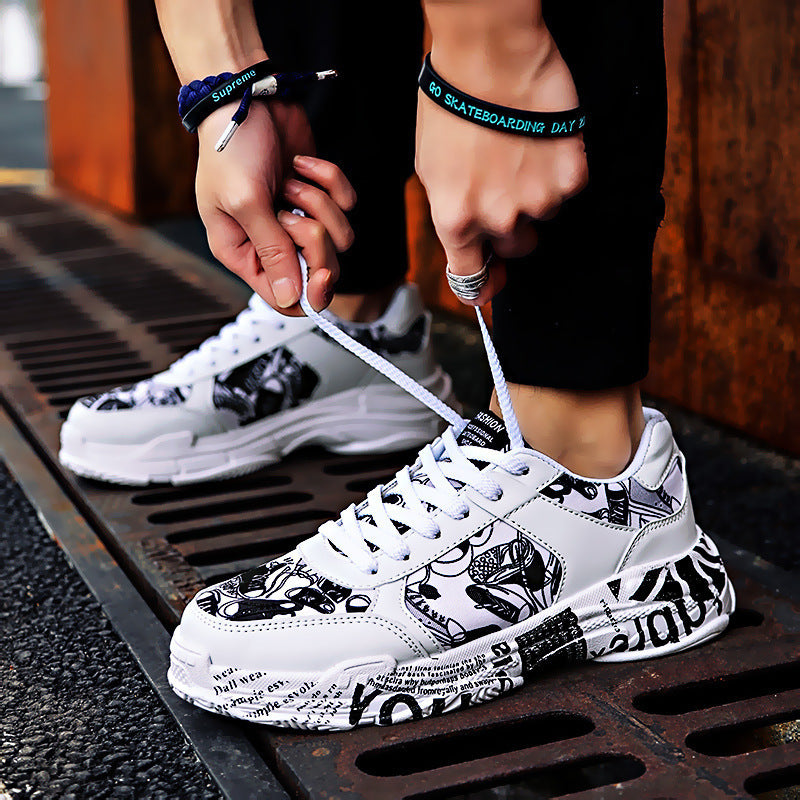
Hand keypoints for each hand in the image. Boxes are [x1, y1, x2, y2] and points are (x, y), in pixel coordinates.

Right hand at [195, 102, 354, 315]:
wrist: (248, 95)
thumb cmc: (232, 146)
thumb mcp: (246, 203)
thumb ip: (272, 252)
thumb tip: (289, 298)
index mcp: (243, 253)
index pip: (284, 298)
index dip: (309, 293)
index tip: (322, 275)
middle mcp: (271, 242)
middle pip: (319, 270)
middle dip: (314, 237)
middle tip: (293, 208)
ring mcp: (297, 218)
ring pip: (339, 238)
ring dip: (319, 203)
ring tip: (290, 180)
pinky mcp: (319, 194)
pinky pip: (346, 205)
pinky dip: (330, 181)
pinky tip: (302, 163)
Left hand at [415, 35, 587, 305]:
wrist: (489, 56)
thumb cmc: (450, 105)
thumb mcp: (431, 170)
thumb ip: (452, 211)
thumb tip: (468, 234)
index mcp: (455, 221)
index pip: (471, 279)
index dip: (484, 284)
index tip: (493, 280)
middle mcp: (498, 220)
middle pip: (516, 246)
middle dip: (513, 225)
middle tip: (507, 183)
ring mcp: (538, 201)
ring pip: (545, 215)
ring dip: (538, 192)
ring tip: (523, 149)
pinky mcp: (570, 176)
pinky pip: (569, 188)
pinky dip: (561, 170)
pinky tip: (544, 140)